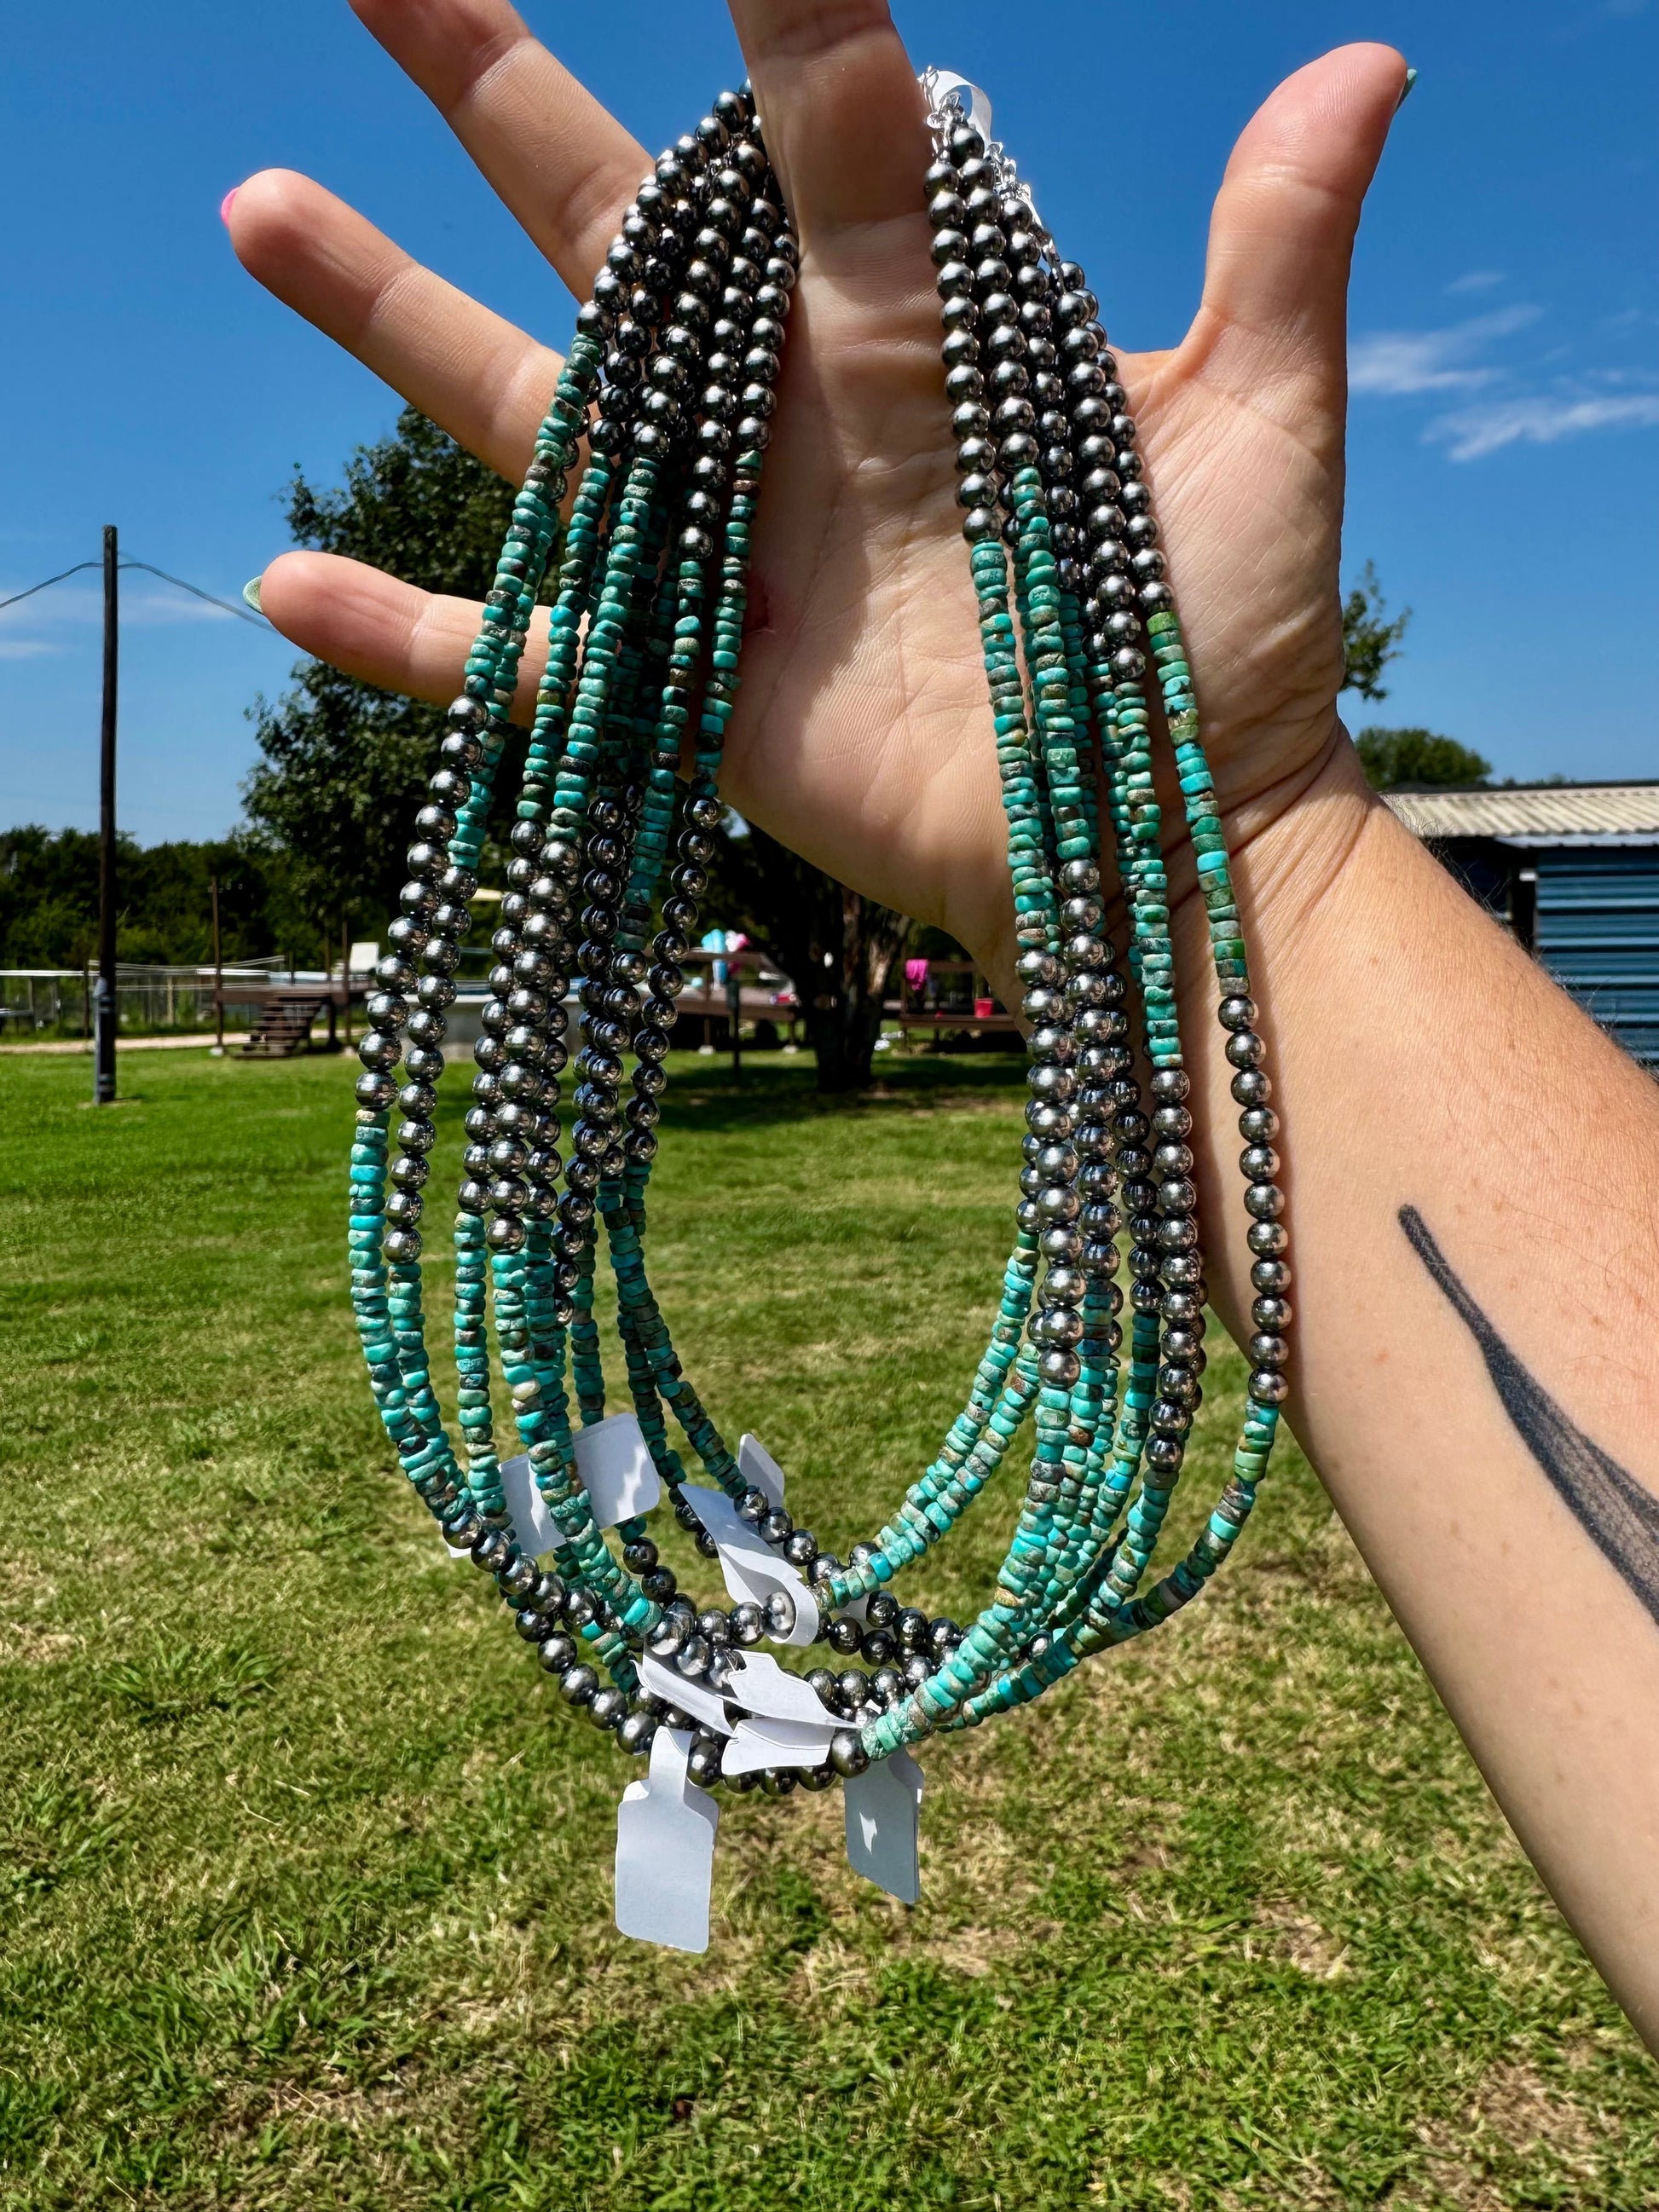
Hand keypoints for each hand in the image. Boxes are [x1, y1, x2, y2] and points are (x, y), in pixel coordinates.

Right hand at [232, 0, 1407, 982]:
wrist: (1158, 839)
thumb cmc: (1219, 638)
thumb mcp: (1261, 428)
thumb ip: (1277, 250)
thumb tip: (1367, 60)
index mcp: (902, 320)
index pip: (810, 117)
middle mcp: (781, 410)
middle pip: (605, 220)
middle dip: (490, 85)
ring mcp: (716, 550)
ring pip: (522, 405)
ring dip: (386, 314)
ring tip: (257, 200)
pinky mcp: (680, 690)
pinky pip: (518, 658)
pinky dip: (404, 637)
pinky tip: (284, 583)